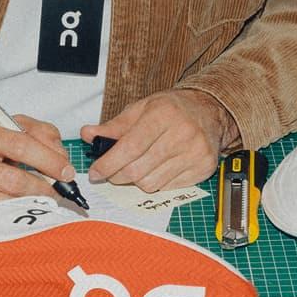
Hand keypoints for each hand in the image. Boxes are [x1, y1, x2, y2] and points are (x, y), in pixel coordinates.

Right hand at [0, 115, 76, 206]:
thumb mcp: (7, 126)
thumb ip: (39, 133)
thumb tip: (61, 157)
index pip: (20, 146)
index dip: (49, 161)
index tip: (67, 173)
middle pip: (12, 180)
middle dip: (42, 189)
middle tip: (56, 192)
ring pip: (1, 203)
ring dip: (27, 205)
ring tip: (39, 201)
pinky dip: (8, 215)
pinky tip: (17, 211)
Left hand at [84, 90, 235, 192]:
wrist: (209, 111)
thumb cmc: (172, 109)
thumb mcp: (141, 109)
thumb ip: (114, 126)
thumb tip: (88, 134)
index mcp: (163, 114)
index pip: (130, 147)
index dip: (108, 163)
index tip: (96, 172)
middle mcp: (182, 133)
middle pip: (138, 169)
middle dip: (117, 175)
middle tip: (111, 173)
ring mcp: (195, 152)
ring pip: (151, 183)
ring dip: (136, 180)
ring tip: (137, 167)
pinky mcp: (203, 168)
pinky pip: (167, 187)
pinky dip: (156, 182)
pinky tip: (157, 168)